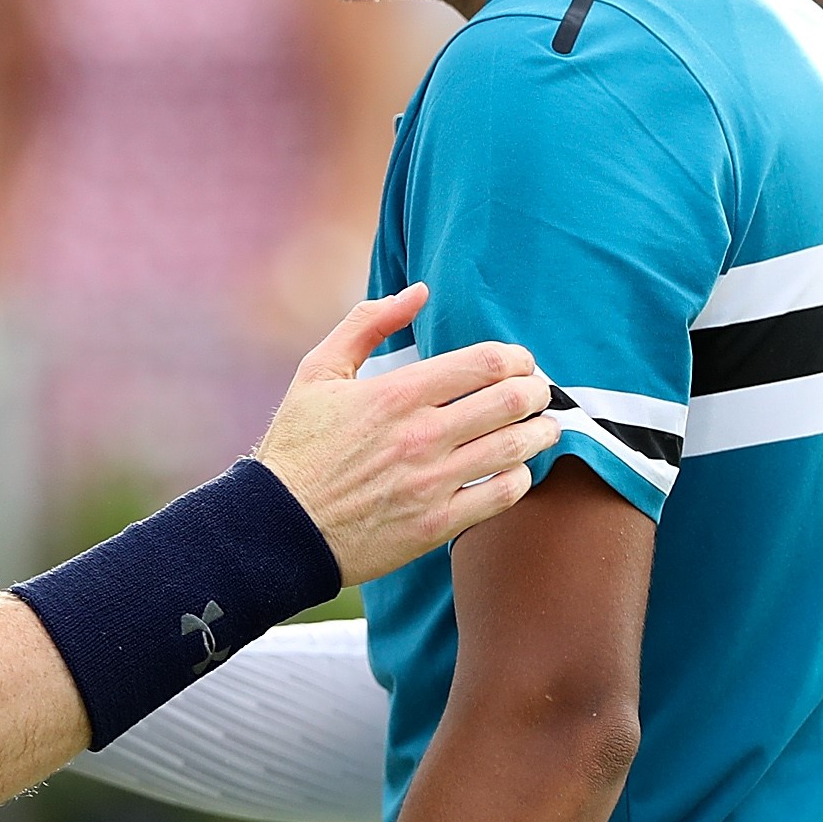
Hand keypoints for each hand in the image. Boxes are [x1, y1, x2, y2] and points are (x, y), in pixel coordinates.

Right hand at [252, 284, 556, 585]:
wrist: (277, 528)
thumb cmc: (297, 447)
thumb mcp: (317, 372)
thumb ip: (367, 324)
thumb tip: (418, 293)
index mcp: (395, 393)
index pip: (484, 364)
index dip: (516, 358)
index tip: (521, 362)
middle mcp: (419, 436)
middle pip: (509, 402)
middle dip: (537, 392)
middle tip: (541, 392)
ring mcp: (430, 483)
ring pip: (513, 448)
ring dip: (540, 433)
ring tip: (544, 428)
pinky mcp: (435, 525)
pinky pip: (500, 497)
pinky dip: (520, 478)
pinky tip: (517, 470)